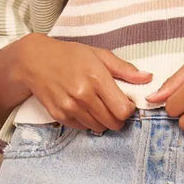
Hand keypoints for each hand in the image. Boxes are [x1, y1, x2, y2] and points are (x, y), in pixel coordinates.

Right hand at [17, 35, 153, 133]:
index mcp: (97, 78)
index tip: (126, 102)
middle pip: (113, 122)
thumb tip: (148, 77)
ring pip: (99, 128)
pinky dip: (88, 122)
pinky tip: (85, 108)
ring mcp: (70, 107)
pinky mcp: (59, 116)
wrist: (35, 61)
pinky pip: (83, 128)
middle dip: (118, 118)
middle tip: (114, 106)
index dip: (129, 108)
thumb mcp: (99, 54)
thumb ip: (125, 69)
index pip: (123, 109)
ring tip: (99, 106)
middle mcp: (83, 95)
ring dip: (103, 121)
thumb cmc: (70, 55)